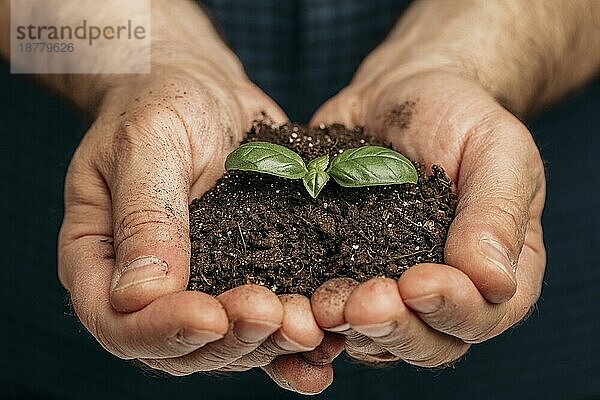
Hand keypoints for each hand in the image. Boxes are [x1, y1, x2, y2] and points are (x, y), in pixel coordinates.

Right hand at [57, 65, 329, 389]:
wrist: (204, 91)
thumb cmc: (162, 103)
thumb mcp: (147, 143)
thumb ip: (144, 215)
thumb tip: (140, 297)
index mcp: (102, 257)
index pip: (118, 322)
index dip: (163, 332)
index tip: (211, 315)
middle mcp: (148, 285)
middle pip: (179, 348)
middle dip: (229, 341)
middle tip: (273, 315)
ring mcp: (199, 286)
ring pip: (227, 345)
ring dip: (268, 345)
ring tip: (308, 326)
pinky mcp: (245, 276)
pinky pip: (264, 324)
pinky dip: (294, 343)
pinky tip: (325, 343)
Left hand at [309, 68, 545, 366]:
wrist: (396, 95)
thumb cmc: (457, 115)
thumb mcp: (495, 147)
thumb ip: (496, 213)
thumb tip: (492, 281)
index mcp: (495, 269)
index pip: (485, 314)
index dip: (454, 310)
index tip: (419, 282)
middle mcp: (445, 293)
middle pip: (429, 343)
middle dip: (396, 329)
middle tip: (364, 303)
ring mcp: (391, 289)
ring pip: (376, 338)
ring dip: (350, 329)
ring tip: (324, 304)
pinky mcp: (344, 274)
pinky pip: (330, 311)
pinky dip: (313, 316)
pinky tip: (294, 300)